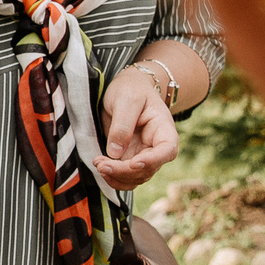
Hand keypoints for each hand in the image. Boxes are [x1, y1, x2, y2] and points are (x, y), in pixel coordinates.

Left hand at [95, 68, 178, 188]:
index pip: (167, 151)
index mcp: (163, 129)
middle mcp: (157, 146)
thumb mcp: (126, 100)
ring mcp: (144, 154)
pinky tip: (101, 167)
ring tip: (98, 165)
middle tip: (100, 164)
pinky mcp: (130, 158)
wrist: (127, 88)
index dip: (152, 161)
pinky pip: (126, 176)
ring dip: (117, 177)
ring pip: (136, 177)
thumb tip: (115, 153)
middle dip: (124, 171)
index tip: (133, 163)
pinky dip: (114, 177)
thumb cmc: (131, 89)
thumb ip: (122, 125)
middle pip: (147, 169)